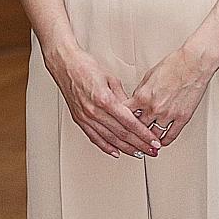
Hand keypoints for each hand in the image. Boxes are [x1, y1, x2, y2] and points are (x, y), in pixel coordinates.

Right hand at [45, 44, 159, 157]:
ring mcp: (86, 117)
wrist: (65, 65)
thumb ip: (123, 98)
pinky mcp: (79, 120)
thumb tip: (134, 111)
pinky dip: (106, 147)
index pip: (129, 122)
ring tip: (139, 154)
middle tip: (151, 151)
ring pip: (110, 139)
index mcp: (105, 99)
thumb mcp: (111, 79)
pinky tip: (116, 152)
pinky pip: (94, 138)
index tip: (153, 140)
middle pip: (121, 134)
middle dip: (139, 144)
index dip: (143, 134)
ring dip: (126, 149)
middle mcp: (94, 111)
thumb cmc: (86, 67)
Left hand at [127, 47, 214, 148]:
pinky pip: (170, 136)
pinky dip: (164, 141)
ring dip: (148, 139)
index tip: (120, 124)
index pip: (125, 114)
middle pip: (138, 128)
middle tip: (131, 136)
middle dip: (134, 132)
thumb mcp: (149, 75)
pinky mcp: (182, 118)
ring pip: (153, 135)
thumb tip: (136, 100)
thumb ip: (141, 91)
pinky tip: (161, 142)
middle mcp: (154, 108)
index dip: (121, 120)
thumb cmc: (174, 64)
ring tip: (145, 142)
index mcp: (143, 96)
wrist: (194, 63)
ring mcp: (168, 115)